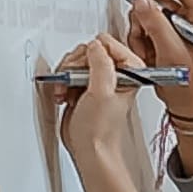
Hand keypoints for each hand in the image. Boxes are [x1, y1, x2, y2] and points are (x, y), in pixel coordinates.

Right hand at [50, 34, 150, 191]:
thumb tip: (95, 46)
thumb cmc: (100, 129)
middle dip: (75, 65)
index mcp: (130, 70)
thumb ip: (101, 65)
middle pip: (88, 50)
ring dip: (66, 75)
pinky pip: (68, 71)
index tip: (86, 69)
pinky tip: (65, 95)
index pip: (108, 43)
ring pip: (76, 60)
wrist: (89, 148)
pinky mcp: (84, 85)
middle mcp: (116, 72)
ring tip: (68, 92)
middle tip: (74, 82)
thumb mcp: (102, 93)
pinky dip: (62, 82)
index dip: (92, 55)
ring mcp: (99, 78)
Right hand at [120, 0, 192, 124]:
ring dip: (140, 34)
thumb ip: (156, 23)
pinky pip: (141, 31)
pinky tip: (147, 57)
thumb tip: (142, 1)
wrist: (187, 104)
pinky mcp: (160, 40)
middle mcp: (185, 20)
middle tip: (145, 35)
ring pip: (145, 16)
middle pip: (157, 0)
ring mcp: (172, 30)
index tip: (145, 0)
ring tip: (148, 52)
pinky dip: (139, 44)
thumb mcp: (172, 50)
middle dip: (145, 18)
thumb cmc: (192, 84)